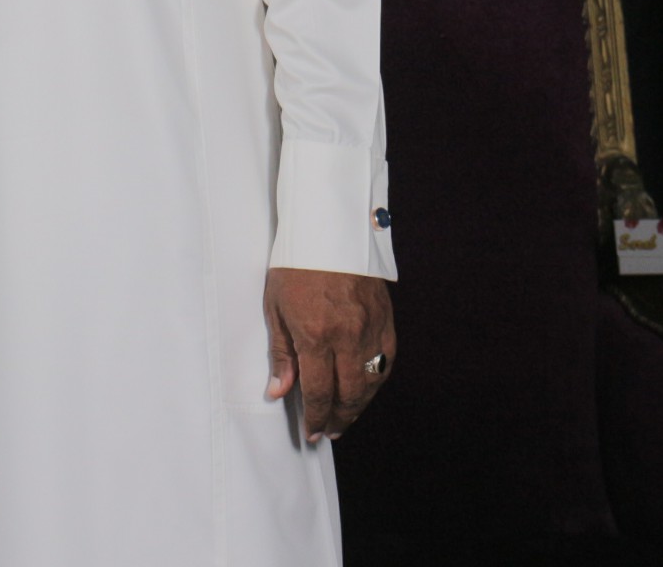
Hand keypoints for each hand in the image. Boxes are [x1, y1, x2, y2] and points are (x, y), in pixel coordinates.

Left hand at [264, 267, 394, 442]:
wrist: (329, 229)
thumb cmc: (295, 265)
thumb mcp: (275, 307)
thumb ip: (281, 353)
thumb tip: (279, 391)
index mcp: (316, 335)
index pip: (319, 392)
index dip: (316, 418)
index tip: (311, 432)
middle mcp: (348, 337)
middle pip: (349, 394)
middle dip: (339, 419)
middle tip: (329, 432)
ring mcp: (371, 329)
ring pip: (372, 383)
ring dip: (359, 405)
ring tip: (346, 417)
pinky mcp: (386, 320)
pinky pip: (386, 361)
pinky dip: (376, 381)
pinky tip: (365, 389)